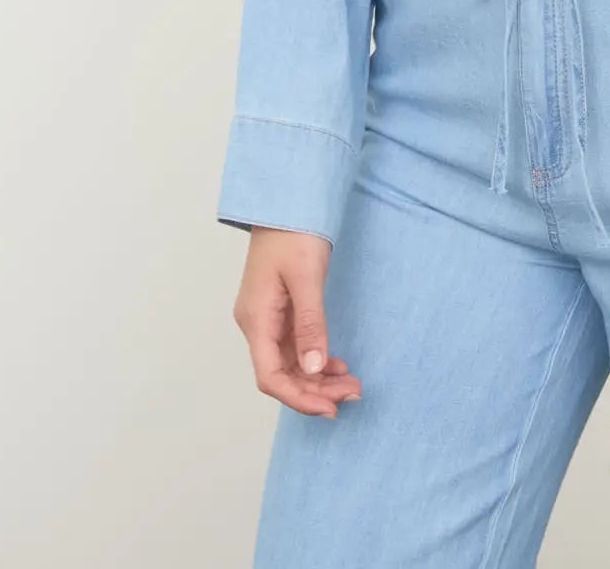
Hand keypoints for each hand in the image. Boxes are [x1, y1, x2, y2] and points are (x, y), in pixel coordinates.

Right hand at [232, 227, 362, 417]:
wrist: (286, 201)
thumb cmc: (293, 233)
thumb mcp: (306, 277)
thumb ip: (310, 323)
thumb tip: (314, 369)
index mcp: (256, 319)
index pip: (270, 376)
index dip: (298, 398)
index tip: (329, 408)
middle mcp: (257, 324)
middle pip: (282, 374)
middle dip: (315, 390)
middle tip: (352, 394)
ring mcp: (267, 318)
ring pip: (290, 363)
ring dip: (318, 378)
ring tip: (351, 384)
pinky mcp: (280, 310)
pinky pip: (295, 346)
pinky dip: (315, 358)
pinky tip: (336, 364)